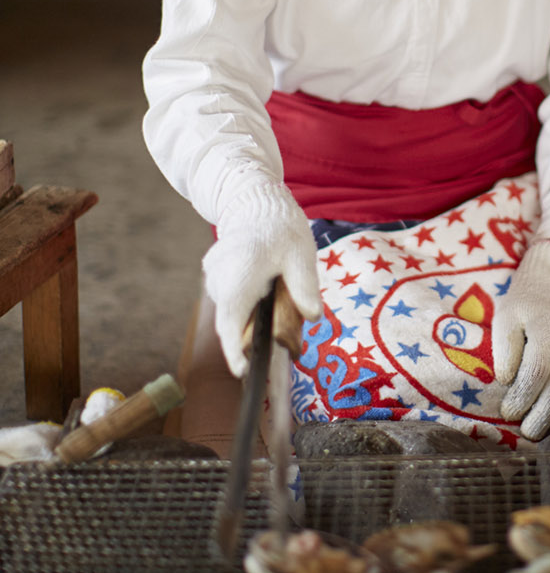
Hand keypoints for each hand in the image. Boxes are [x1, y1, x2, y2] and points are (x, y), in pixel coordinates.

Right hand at [202, 181, 319, 377]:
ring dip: (248, 316)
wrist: (256, 200)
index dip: (234, 350)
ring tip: (275, 298)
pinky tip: (262, 287)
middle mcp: (219, 277)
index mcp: (241, 275)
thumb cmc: (281, 228)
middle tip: (279, 336)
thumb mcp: (300, 256)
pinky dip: (243, 302)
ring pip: (230, 309)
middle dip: (249, 336)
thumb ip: (304, 286)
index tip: (242, 371)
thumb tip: (313, 317)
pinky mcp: (213, 272)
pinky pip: (228, 296)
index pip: (231, 321)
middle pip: (231, 321)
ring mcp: (213, 275)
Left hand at [492, 239, 549, 440]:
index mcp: (548, 345)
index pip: (531, 386)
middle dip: (539, 423)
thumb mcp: (507, 315)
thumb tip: (506, 381)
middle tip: (528, 430)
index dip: (518, 404)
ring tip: (549, 432)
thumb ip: (504, 349)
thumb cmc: (530, 297)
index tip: (508, 412)